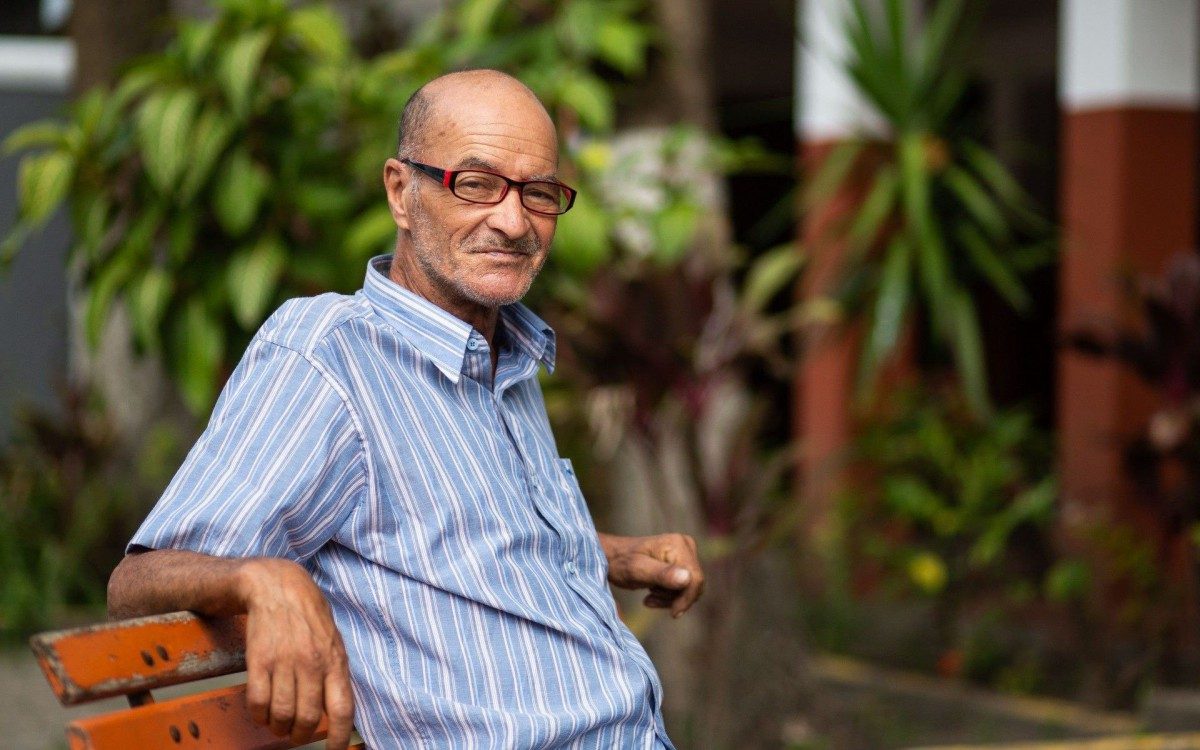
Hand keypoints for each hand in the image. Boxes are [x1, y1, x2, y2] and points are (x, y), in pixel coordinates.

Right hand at [236, 558, 354, 749]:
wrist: (277, 587)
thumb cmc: (308, 615)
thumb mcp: (333, 640)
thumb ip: (335, 672)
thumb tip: (338, 707)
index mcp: (335, 661)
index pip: (342, 709)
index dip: (339, 737)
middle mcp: (312, 664)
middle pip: (308, 718)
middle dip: (301, 734)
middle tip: (296, 733)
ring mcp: (285, 663)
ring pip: (281, 714)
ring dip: (278, 727)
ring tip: (277, 724)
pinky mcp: (259, 661)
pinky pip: (258, 702)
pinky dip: (258, 715)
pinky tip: (261, 711)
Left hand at [598, 532, 704, 617]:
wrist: (610, 558)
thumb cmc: (620, 562)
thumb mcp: (637, 570)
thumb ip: (662, 574)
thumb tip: (687, 578)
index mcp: (678, 544)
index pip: (695, 579)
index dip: (686, 598)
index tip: (673, 613)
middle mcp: (685, 545)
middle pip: (694, 584)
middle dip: (674, 597)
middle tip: (651, 597)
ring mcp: (685, 553)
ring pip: (689, 588)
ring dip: (669, 598)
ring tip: (649, 595)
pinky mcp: (681, 562)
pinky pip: (684, 587)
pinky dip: (669, 596)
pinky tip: (651, 595)